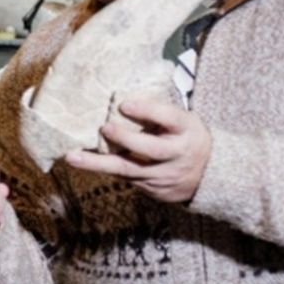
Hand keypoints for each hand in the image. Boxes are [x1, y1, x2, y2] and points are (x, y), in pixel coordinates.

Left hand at [64, 98, 211, 203]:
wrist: (209, 176)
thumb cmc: (186, 137)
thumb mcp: (183, 120)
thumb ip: (159, 111)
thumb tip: (123, 93)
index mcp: (186, 130)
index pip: (169, 118)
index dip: (148, 111)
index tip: (124, 104)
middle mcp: (177, 154)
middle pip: (150, 149)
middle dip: (125, 139)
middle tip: (104, 128)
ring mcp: (164, 175)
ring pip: (129, 170)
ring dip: (98, 164)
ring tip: (73, 156)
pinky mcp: (153, 190)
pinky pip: (126, 179)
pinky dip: (105, 169)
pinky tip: (84, 163)